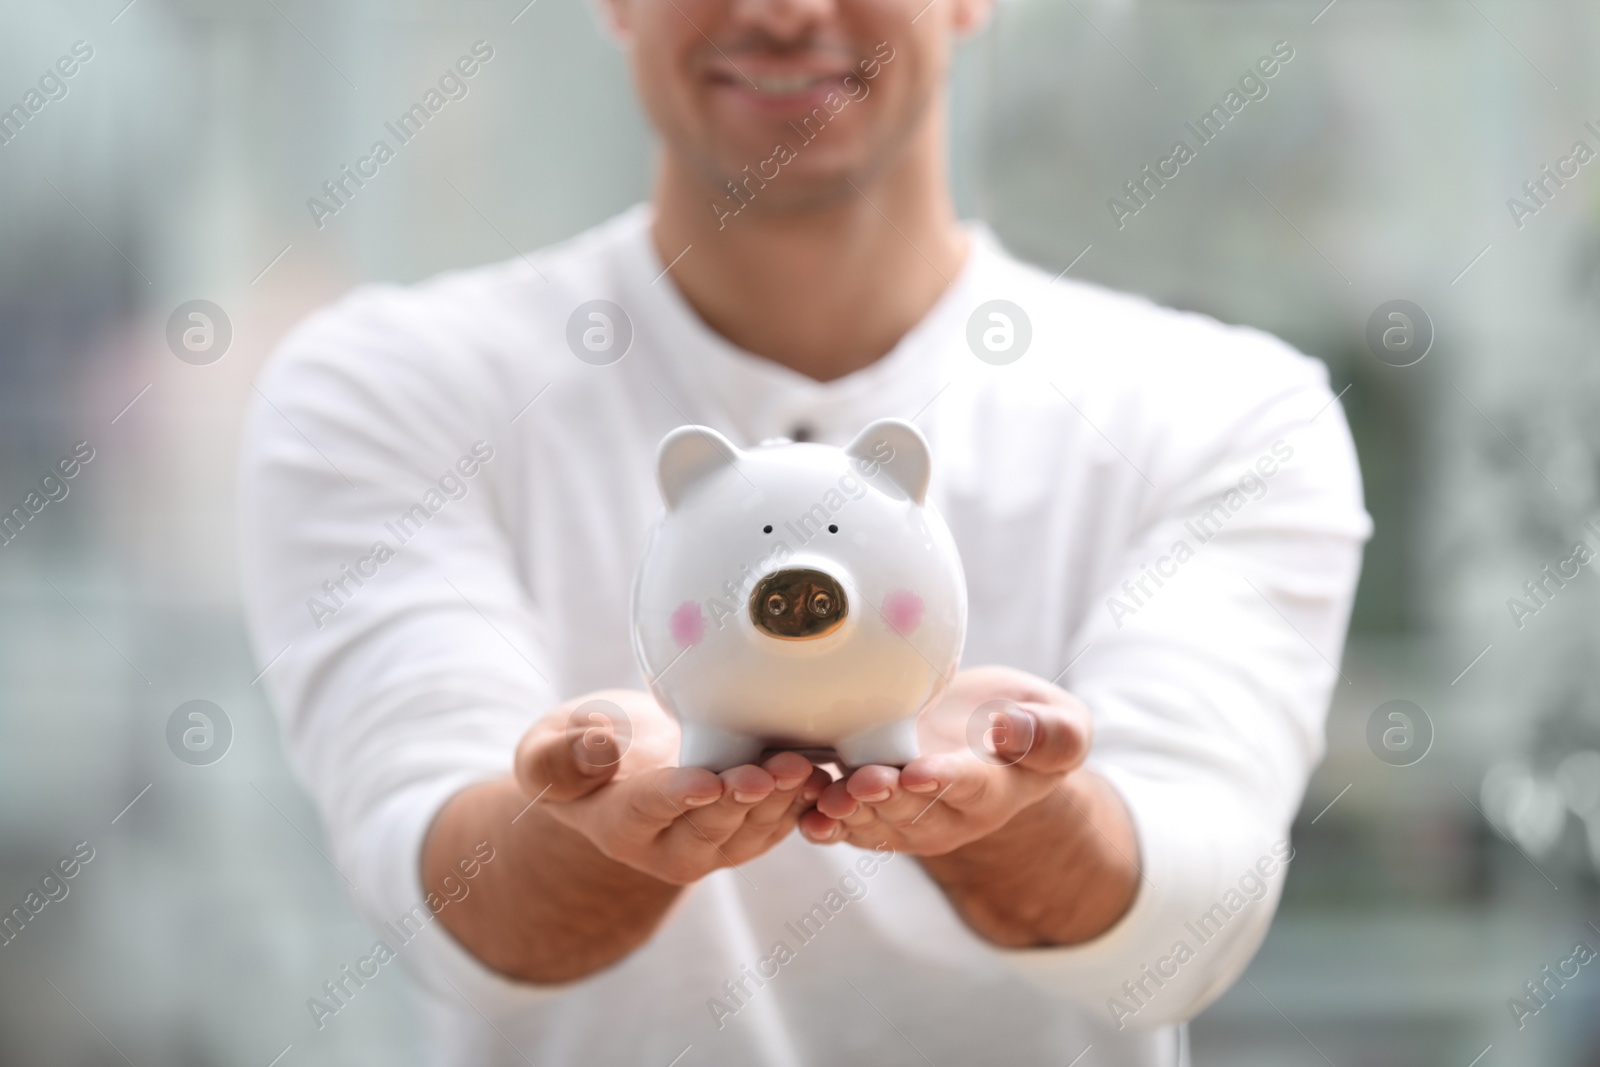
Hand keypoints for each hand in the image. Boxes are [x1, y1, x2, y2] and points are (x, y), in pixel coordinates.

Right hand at [514, 689, 830, 884]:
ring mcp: (713, 845)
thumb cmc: (573, 752)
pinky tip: (823, 773)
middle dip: (743, 799)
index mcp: (618, 826)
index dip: (678, 796)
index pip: (649, 811)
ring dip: (783, 800)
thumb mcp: (544, 752)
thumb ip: (561, 756)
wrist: (614, 767)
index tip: (705, 781)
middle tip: (771, 771)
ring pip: (754, 829)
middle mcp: (669, 847)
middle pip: (712, 826)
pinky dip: (802, 801)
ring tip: (805, 768)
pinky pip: (779, 823)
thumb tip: (600, 745)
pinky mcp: (747, 832)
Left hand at [799, 666, 1091, 855]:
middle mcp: (944, 813)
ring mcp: (902, 812)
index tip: (919, 772)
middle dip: (884, 796)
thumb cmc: (1030, 725)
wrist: (989, 736)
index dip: (943, 781)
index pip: (968, 788)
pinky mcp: (868, 802)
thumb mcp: (1062, 726)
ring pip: (869, 817)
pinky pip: (840, 814)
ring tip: (823, 798)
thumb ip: (1050, 735)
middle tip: (862, 781)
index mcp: (992, 792)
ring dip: (844, 809)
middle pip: (910, 807)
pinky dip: (816, 810)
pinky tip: (792, 802)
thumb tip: (1007, 728)